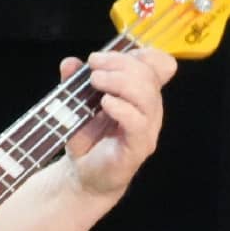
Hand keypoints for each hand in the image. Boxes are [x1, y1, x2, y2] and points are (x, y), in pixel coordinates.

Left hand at [57, 47, 174, 196]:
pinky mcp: (137, 147)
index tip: (106, 56)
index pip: (160, 65)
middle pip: (149, 75)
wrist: (82, 177)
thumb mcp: (77, 105)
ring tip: (95, 81)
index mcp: (142, 94)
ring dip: (120, 81)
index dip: (140, 53)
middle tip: (93, 67)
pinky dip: (122, 108)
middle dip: (120, 63)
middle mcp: (150, 109)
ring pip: (147, 96)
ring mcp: (147, 129)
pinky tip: (105, 104)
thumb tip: (69, 62)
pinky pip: (138, 123)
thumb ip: (75, 82)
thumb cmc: (87, 139)